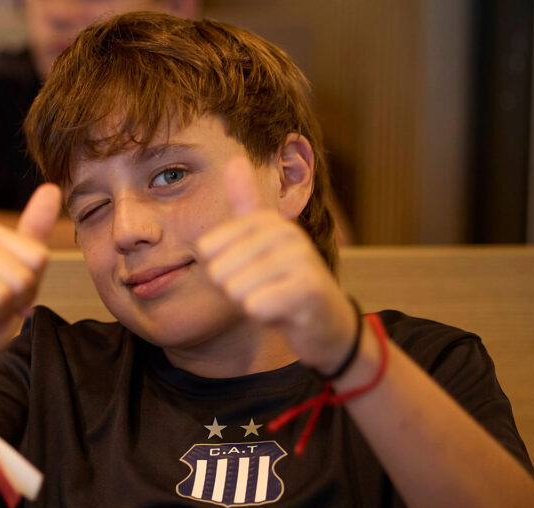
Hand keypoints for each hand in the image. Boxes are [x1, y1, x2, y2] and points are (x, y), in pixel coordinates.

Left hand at [197, 158, 357, 373]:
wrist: (325, 323)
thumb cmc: (283, 283)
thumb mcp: (259, 243)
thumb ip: (246, 206)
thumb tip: (235, 159)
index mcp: (269, 221)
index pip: (209, 248)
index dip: (219, 270)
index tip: (246, 273)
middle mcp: (287, 233)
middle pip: (220, 270)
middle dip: (234, 290)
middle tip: (262, 290)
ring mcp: (302, 259)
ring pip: (237, 289)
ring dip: (250, 304)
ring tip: (273, 300)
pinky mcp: (309, 289)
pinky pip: (256, 305)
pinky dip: (263, 315)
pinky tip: (282, 314)